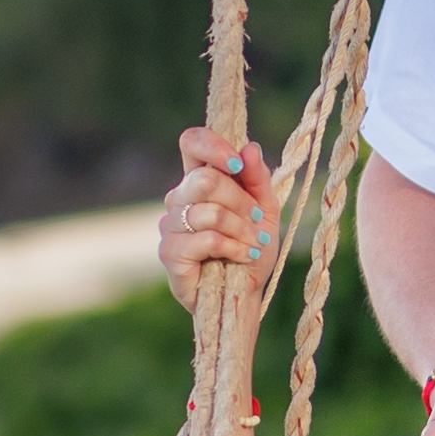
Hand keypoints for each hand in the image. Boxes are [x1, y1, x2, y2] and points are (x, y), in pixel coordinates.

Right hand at [157, 125, 279, 286]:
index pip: (191, 143)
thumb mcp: (265, 210)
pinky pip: (206, 239)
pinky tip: (242, 255)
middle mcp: (179, 198)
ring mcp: (171, 225)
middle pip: (206, 180)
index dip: (213, 146)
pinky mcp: (169, 252)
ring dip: (242, 229)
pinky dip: (233, 247)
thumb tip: (249, 147)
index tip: (237, 164)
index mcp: (199, 180)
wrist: (245, 292)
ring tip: (254, 243)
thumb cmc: (251, 248)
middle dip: (240, 201)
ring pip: (209, 212)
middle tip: (256, 220)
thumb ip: (257, 179)